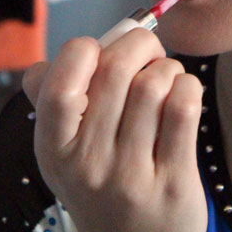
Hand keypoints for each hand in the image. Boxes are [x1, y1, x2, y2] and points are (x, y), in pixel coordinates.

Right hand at [22, 28, 206, 231]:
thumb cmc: (101, 186)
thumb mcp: (62, 154)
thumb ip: (52, 103)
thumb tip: (44, 64)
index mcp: (54, 149)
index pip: (58, 84)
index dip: (83, 51)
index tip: (100, 51)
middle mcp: (88, 164)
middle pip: (116, 70)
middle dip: (139, 44)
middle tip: (147, 53)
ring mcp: (131, 175)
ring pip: (153, 84)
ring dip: (167, 68)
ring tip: (166, 79)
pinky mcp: (173, 181)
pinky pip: (183, 109)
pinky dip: (187, 87)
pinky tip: (182, 94)